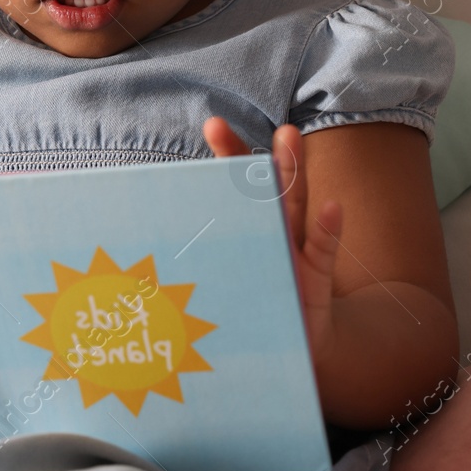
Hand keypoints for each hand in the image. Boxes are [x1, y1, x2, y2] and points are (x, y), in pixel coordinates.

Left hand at [203, 118, 342, 372]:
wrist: (292, 352)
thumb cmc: (248, 310)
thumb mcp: (217, 285)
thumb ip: (194, 263)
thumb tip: (137, 247)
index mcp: (246, 231)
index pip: (236, 187)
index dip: (229, 156)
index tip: (214, 124)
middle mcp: (273, 234)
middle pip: (268, 189)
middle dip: (266, 155)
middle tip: (264, 119)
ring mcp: (297, 255)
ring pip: (293, 209)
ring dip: (293, 173)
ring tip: (290, 137)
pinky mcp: (317, 282)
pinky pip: (323, 254)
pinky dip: (329, 232)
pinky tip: (333, 207)